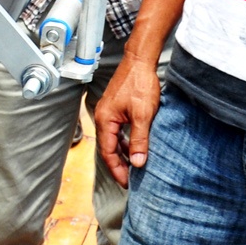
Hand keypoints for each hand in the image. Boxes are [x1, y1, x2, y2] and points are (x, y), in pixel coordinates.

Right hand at [95, 55, 163, 188]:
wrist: (140, 61)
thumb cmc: (139, 83)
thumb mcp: (142, 115)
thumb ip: (139, 140)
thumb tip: (138, 163)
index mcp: (105, 119)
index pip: (107, 151)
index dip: (117, 169)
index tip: (126, 182)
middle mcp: (103, 117)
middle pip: (107, 147)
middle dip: (118, 165)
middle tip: (130, 180)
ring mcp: (108, 112)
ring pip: (112, 139)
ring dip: (121, 154)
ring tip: (133, 167)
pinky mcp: (116, 108)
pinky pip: (117, 131)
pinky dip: (124, 142)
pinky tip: (134, 147)